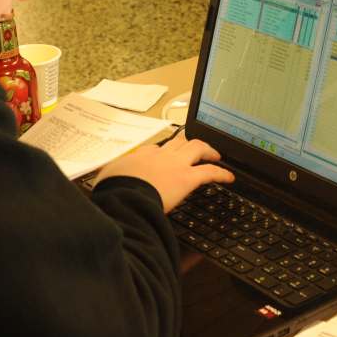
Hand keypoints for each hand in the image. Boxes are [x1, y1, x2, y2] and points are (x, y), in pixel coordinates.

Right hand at [95, 135, 234, 211]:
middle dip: (189, 141)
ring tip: (216, 155)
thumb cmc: (113, 189)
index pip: (156, 148)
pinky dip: (221, 173)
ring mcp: (175, 164)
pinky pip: (209, 172)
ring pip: (197, 147)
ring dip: (208, 150)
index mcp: (141, 154)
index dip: (164, 151)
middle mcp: (160, 154)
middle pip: (179, 141)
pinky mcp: (187, 177)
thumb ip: (113, 177)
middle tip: (197, 146)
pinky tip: (229, 177)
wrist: (124, 195)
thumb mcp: (107, 178)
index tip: (167, 155)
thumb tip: (108, 183)